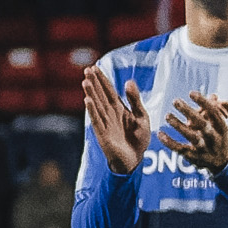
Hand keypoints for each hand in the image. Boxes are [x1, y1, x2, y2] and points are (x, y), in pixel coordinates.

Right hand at [75, 56, 147, 175]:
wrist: (135, 160)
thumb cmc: (138, 139)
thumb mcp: (141, 116)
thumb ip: (135, 100)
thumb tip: (129, 81)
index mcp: (119, 108)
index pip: (108, 90)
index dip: (102, 79)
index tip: (94, 67)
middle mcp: (110, 114)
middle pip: (100, 95)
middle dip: (94, 82)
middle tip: (87, 69)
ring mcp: (105, 124)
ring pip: (97, 105)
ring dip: (91, 93)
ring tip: (85, 81)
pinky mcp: (103, 135)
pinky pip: (97, 120)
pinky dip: (92, 110)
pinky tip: (87, 100)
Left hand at [155, 88, 227, 172]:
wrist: (222, 162)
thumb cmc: (219, 136)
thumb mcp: (222, 123)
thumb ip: (219, 108)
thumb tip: (213, 96)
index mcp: (223, 127)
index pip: (214, 113)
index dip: (203, 102)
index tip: (191, 93)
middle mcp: (214, 138)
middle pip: (202, 124)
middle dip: (189, 112)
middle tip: (175, 101)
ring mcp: (203, 148)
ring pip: (191, 136)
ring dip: (178, 126)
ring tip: (167, 116)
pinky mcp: (193, 156)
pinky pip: (180, 149)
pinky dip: (169, 142)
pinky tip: (160, 134)